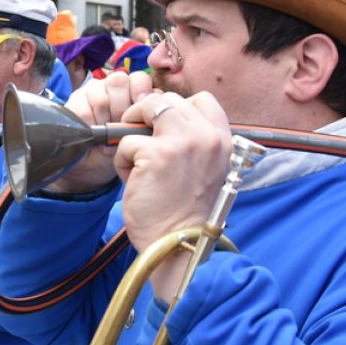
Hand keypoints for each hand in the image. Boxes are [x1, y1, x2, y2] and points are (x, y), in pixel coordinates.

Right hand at [43, 70, 155, 193]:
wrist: (95, 168)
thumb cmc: (121, 149)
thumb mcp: (141, 133)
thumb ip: (151, 116)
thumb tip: (162, 104)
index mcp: (131, 90)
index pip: (139, 78)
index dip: (143, 93)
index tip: (144, 114)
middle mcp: (110, 87)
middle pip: (119, 82)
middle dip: (124, 107)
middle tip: (124, 128)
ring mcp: (91, 93)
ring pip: (100, 96)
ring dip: (107, 120)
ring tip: (110, 138)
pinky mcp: (73, 104)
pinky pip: (83, 109)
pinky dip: (92, 126)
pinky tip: (97, 140)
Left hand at [114, 91, 232, 296]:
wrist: (180, 245)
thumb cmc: (185, 212)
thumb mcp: (206, 170)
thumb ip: (195, 142)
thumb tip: (163, 116)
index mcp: (222, 140)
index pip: (202, 99)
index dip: (177, 108)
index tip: (165, 129)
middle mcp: (206, 137)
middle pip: (169, 100)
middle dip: (148, 117)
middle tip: (143, 144)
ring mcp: (182, 142)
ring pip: (147, 107)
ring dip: (133, 131)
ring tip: (136, 159)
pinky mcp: (155, 154)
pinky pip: (126, 140)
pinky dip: (122, 161)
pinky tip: (133, 182)